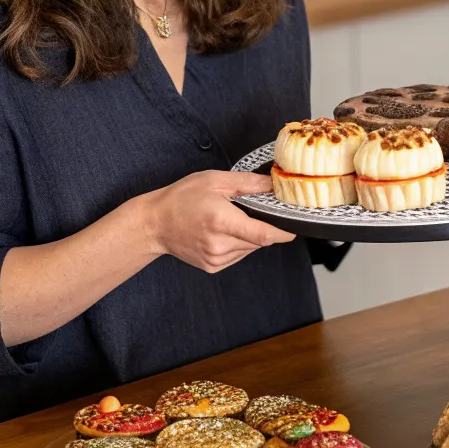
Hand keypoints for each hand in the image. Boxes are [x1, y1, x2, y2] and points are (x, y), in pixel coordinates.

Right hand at [138, 170, 294, 273]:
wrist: (154, 224)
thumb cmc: (181, 199)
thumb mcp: (214, 181)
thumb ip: (247, 183)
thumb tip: (273, 184)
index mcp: (221, 221)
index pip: (263, 234)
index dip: (283, 232)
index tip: (294, 226)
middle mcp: (220, 244)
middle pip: (259, 240)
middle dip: (263, 226)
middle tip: (252, 211)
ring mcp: (216, 258)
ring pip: (250, 248)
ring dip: (250, 235)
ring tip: (231, 219)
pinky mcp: (213, 266)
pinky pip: (238, 254)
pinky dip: (239, 243)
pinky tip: (223, 231)